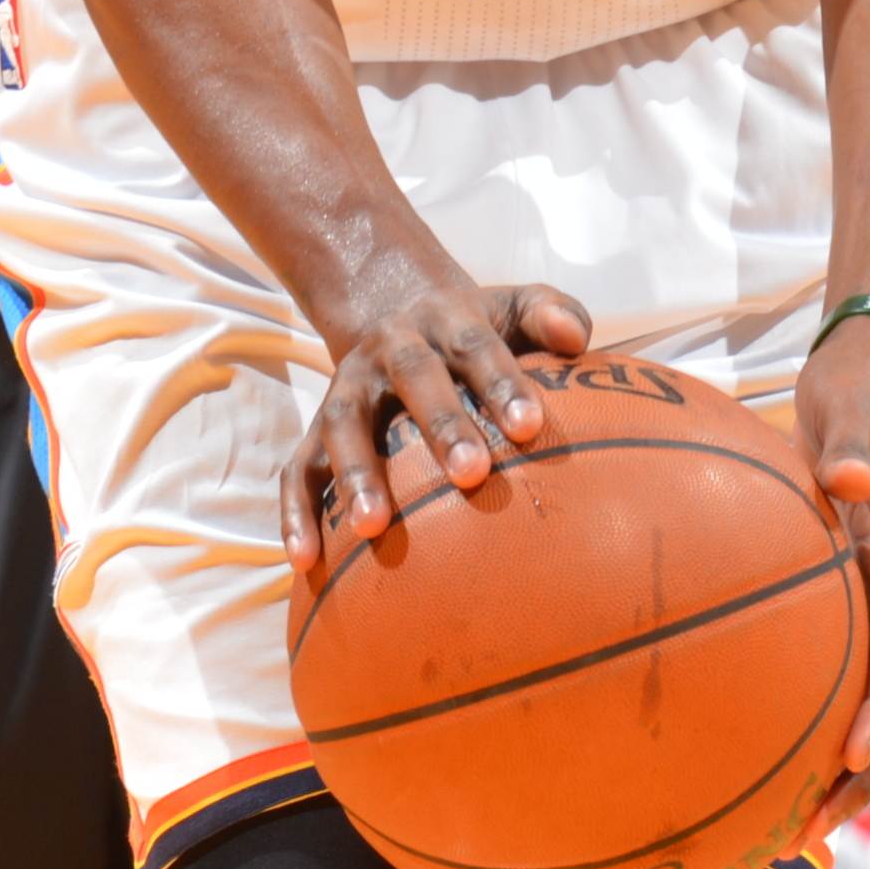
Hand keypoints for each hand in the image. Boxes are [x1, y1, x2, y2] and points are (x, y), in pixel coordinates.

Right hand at [282, 265, 589, 579]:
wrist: (394, 312)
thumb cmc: (475, 333)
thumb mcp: (514, 308)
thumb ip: (552, 314)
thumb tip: (574, 338)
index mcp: (444, 320)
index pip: (475, 346)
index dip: (500, 382)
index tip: (530, 426)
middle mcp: (389, 349)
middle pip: (411, 378)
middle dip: (440, 424)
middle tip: (472, 473)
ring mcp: (347, 389)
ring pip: (343, 425)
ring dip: (356, 473)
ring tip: (373, 527)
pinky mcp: (316, 429)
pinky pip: (298, 469)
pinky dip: (295, 512)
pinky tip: (306, 560)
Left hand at [796, 315, 869, 828]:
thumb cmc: (857, 395)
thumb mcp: (849, 406)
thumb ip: (845, 443)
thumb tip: (844, 479)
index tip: (851, 758)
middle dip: (869, 775)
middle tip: (812, 830)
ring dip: (851, 769)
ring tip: (792, 825)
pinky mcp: (854, 599)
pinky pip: (845, 674)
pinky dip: (819, 722)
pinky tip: (763, 755)